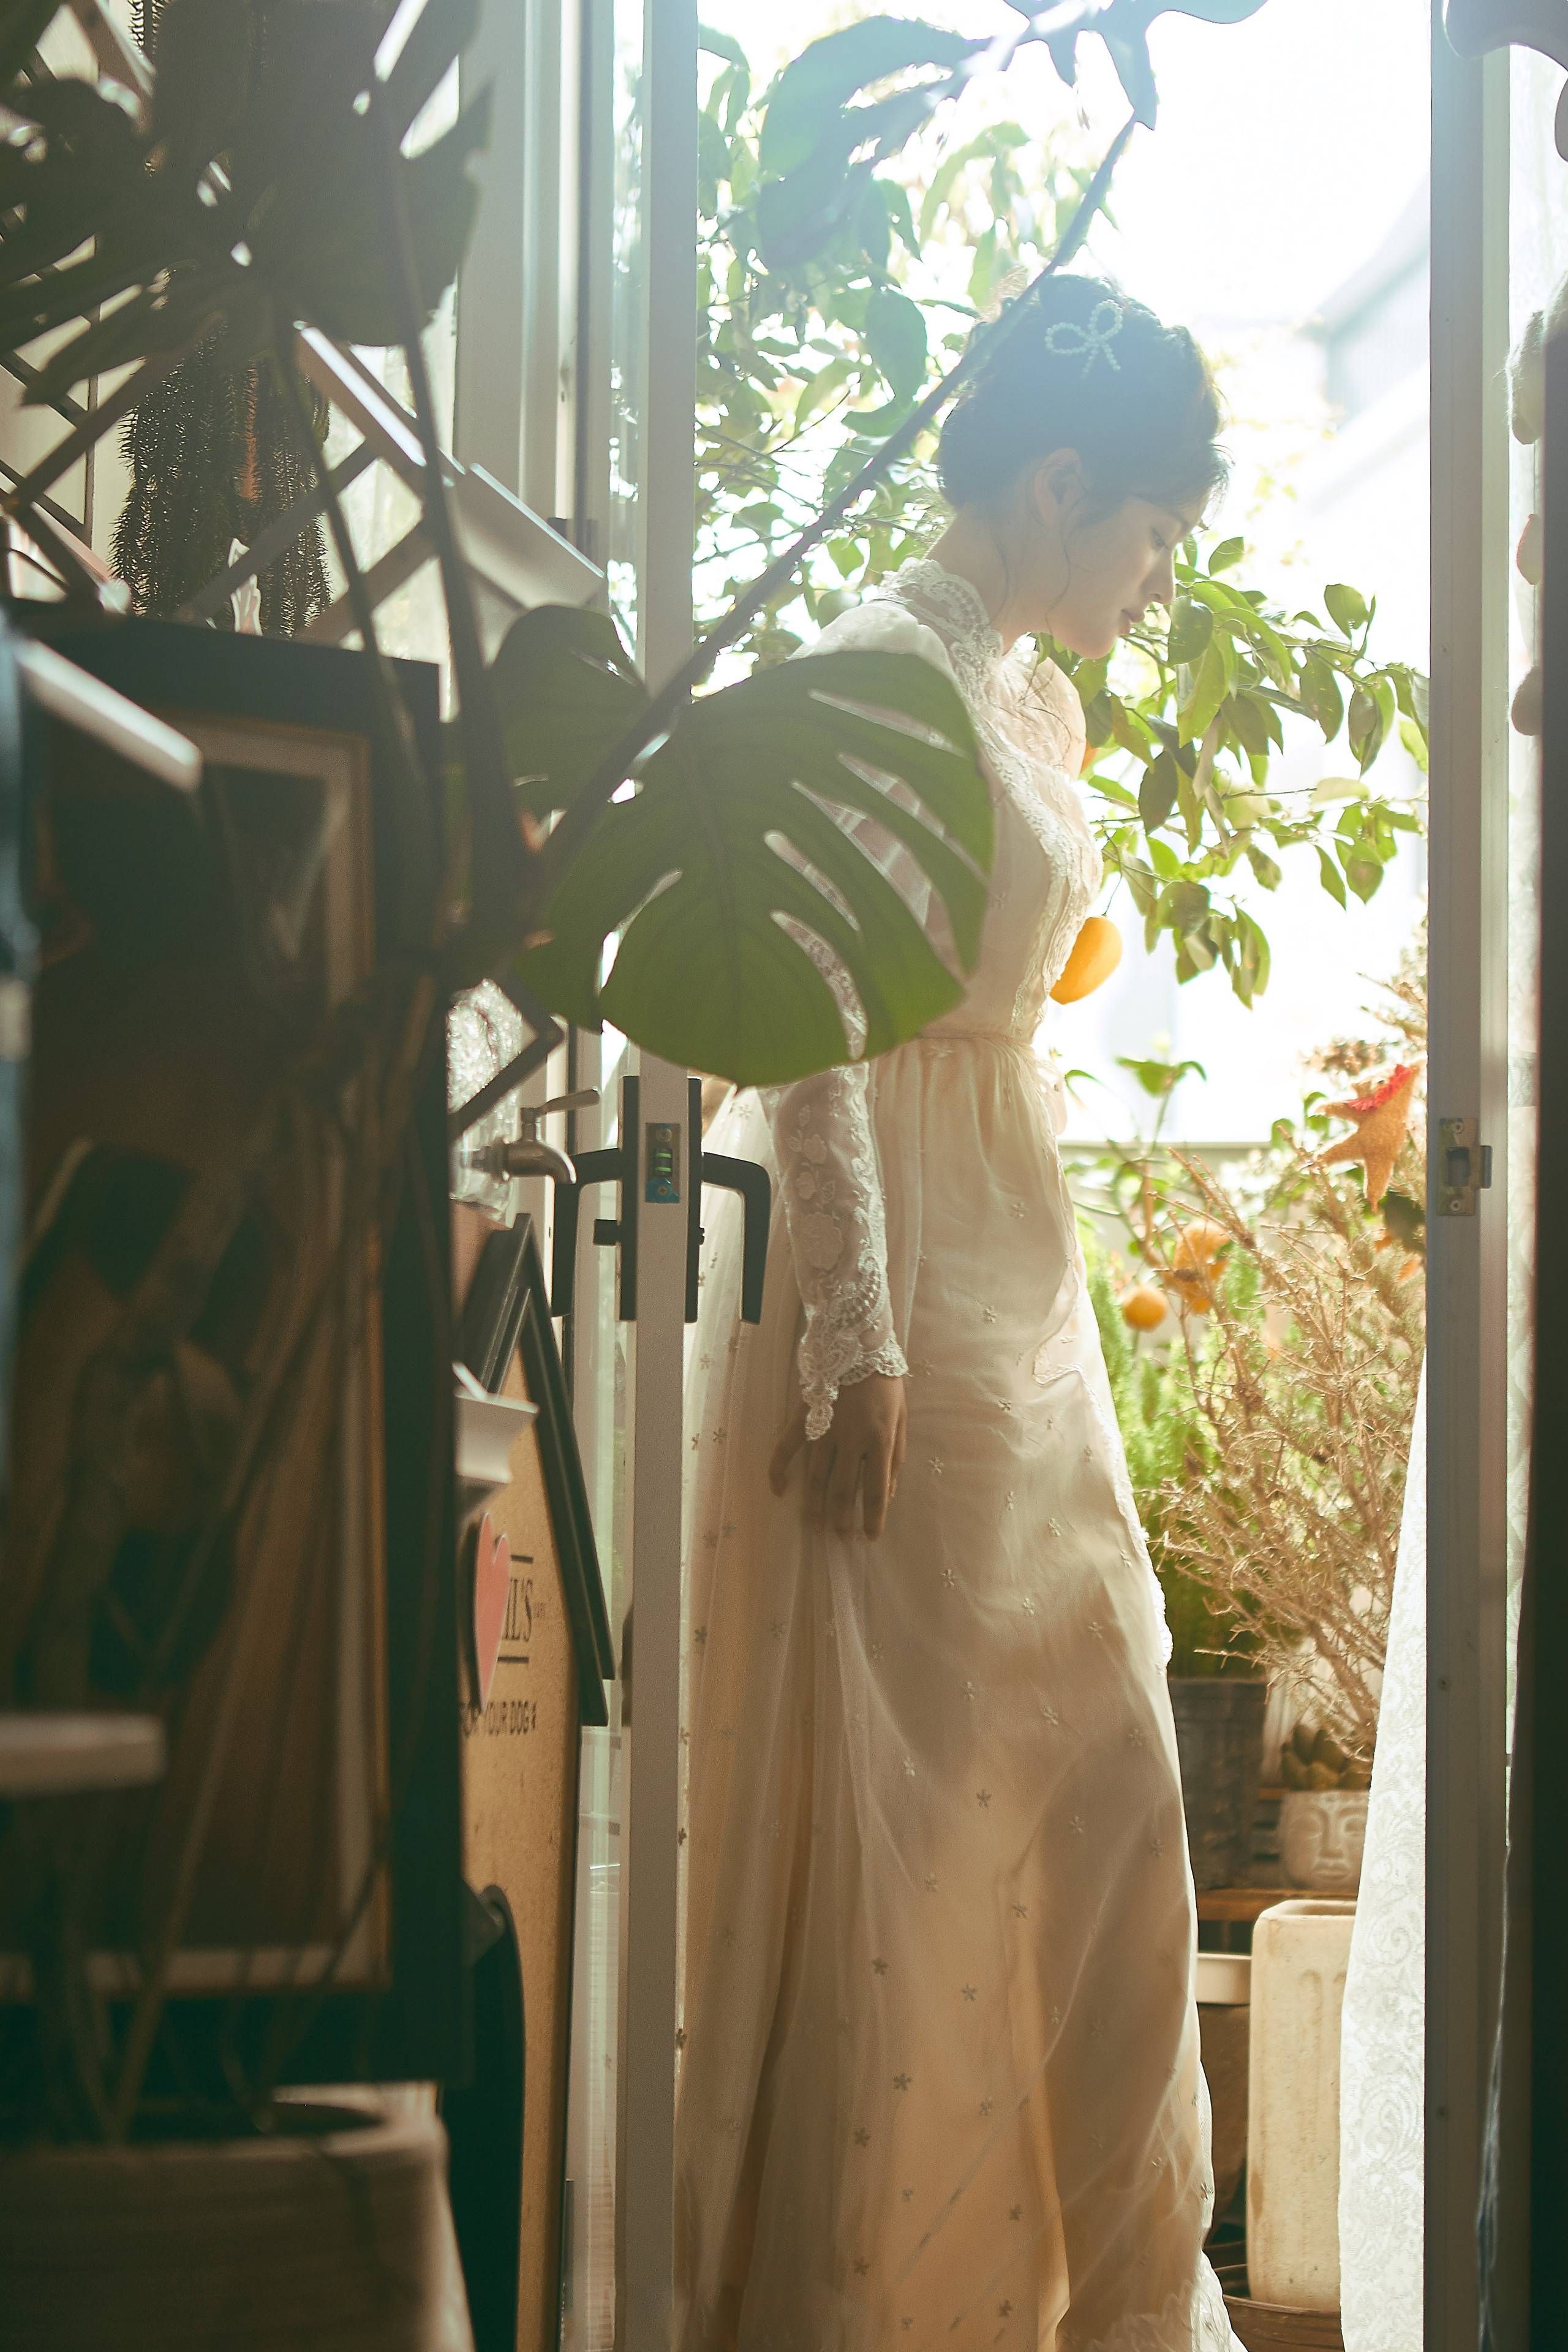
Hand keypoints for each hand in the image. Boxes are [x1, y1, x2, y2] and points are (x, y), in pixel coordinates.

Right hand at [769, 1373, 906, 1539]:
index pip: (875, 1490)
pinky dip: (779, 1469)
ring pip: (815, 1476)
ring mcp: (824, 1428)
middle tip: (840, 1537)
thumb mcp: (901, 1422)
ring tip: (814, 1526)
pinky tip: (778, 1490)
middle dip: (842, 1518)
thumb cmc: (886, 1386)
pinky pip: (787, 1447)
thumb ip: (895, 1460)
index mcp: (879, 1440)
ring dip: (814, 1505)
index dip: (873, 1518)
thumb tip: (887, 1495)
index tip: (870, 1537)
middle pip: (843, 1489)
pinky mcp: (805, 1418)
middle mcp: (850, 1439)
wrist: (860, 1346)